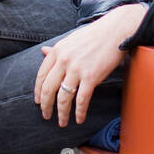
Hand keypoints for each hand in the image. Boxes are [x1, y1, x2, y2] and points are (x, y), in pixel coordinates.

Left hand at [34, 3, 147, 126]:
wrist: (115, 31)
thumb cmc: (94, 35)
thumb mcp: (70, 40)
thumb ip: (56, 49)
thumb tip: (43, 51)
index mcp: (57, 51)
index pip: (41, 76)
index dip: (38, 92)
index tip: (38, 102)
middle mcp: (64, 61)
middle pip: (49, 89)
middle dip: (46, 106)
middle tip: (46, 116)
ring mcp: (77, 70)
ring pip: (63, 98)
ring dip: (61, 113)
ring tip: (62, 122)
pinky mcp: (91, 77)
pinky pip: (82, 100)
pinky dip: (79, 112)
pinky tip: (79, 119)